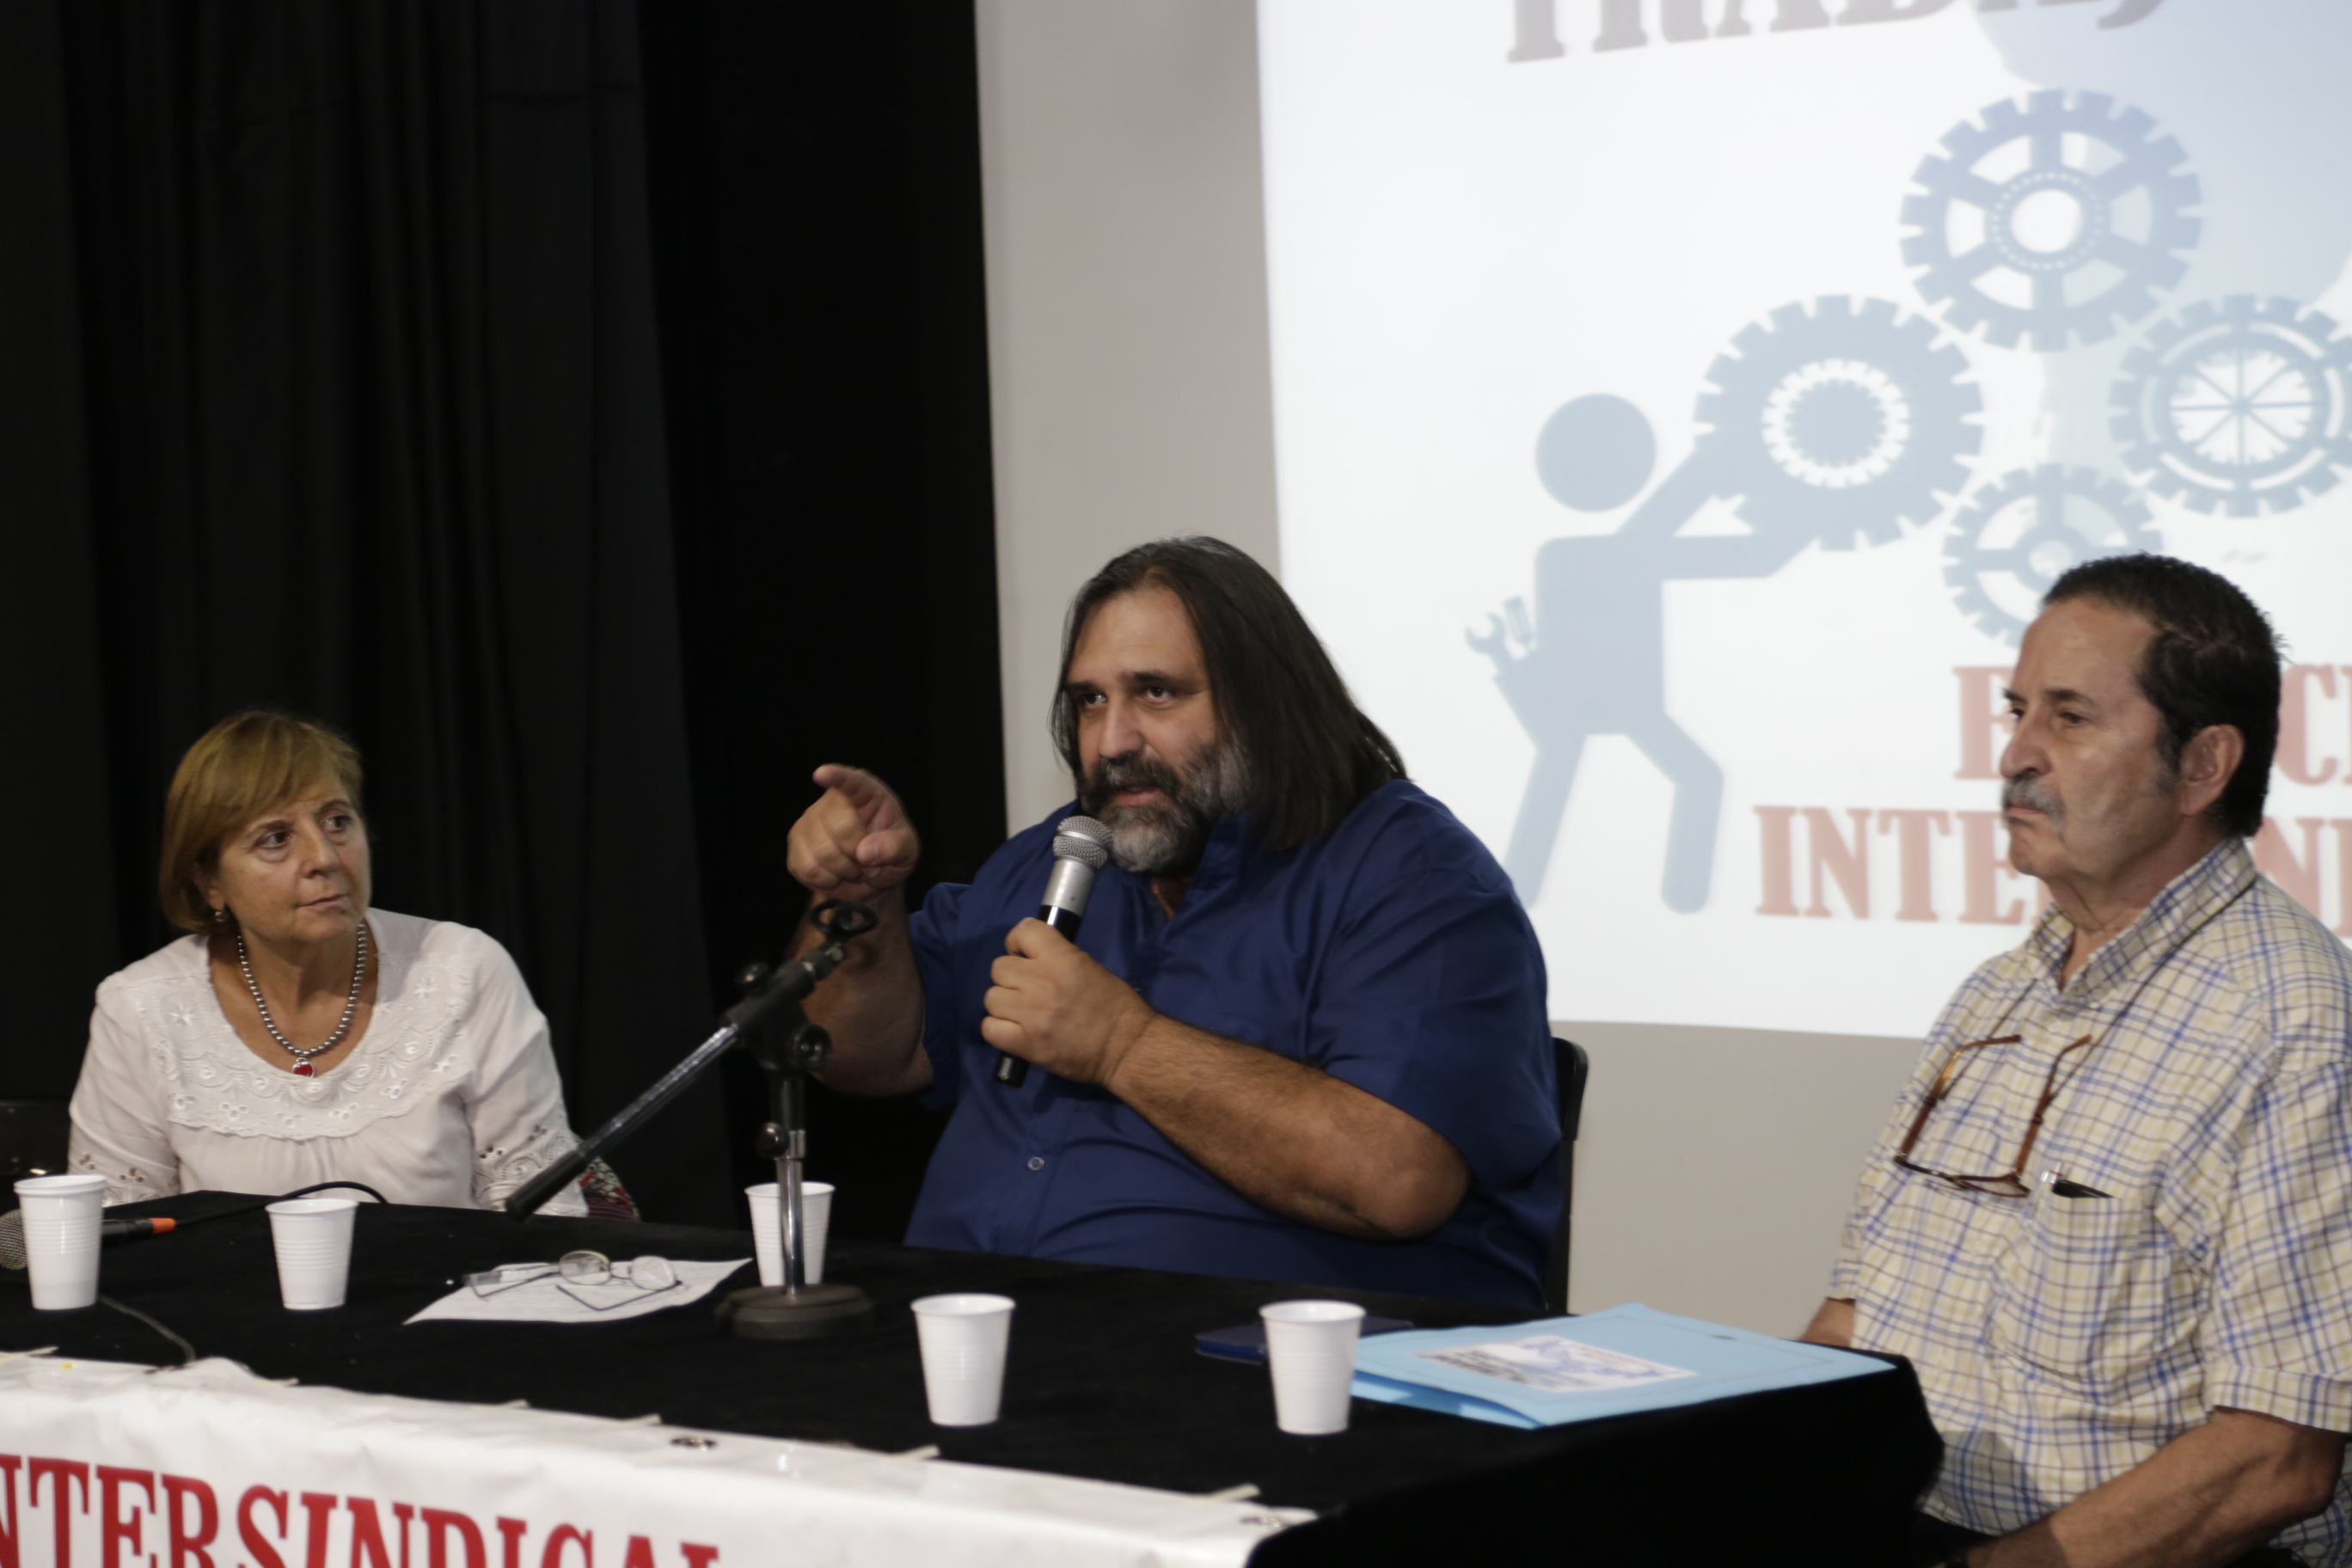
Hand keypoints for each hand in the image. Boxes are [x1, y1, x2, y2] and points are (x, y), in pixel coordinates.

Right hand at [787, 765, 919, 903]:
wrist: (871, 877)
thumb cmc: (890, 852)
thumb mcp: (908, 850)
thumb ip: (895, 847)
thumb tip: (865, 852)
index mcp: (866, 793)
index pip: (852, 782)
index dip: (836, 777)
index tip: (822, 773)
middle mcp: (833, 800)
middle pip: (840, 828)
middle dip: (858, 855)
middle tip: (868, 861)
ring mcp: (810, 820)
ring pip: (821, 852)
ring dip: (843, 871)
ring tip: (853, 867)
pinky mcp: (796, 843)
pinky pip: (806, 868)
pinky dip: (825, 881)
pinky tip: (834, 874)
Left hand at [980, 919, 1155, 1085]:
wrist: (1126, 1048)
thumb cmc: (1115, 1007)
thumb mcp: (1089, 967)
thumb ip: (1057, 958)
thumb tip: (1028, 958)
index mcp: (1064, 959)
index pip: (1023, 932)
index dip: (1018, 943)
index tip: (1026, 955)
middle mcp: (1042, 982)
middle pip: (999, 967)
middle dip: (1011, 977)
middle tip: (1028, 990)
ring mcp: (1031, 1015)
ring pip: (991, 998)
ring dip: (1004, 1005)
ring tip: (1022, 1014)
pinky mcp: (1025, 1044)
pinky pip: (989, 1029)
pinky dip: (998, 1030)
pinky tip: (1015, 1032)